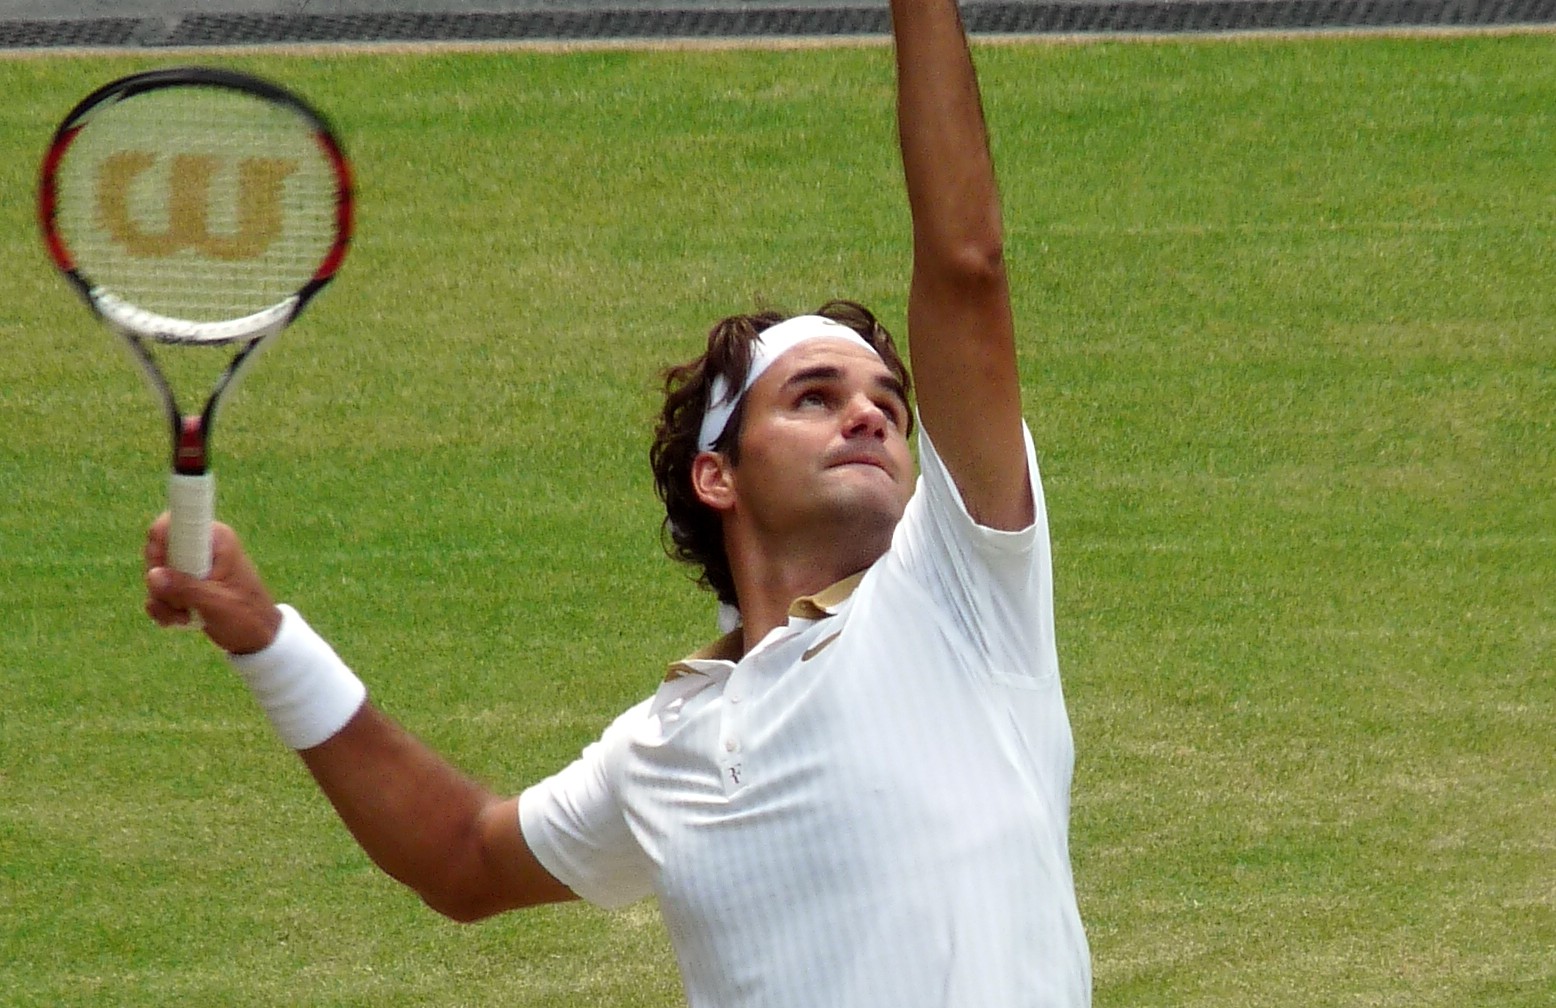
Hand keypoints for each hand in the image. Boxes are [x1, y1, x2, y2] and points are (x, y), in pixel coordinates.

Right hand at [144, 515, 281, 654]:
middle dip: (161, 582)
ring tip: (185, 617)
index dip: (160, 544)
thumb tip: (152, 575)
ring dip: (164, 601)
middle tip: (179, 602)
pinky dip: (164, 609)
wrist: (258, 638)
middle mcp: (201, 547)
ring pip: (155, 575)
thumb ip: (185, 589)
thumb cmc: (247, 616)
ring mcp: (190, 566)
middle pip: (157, 552)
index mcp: (216, 539)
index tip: (162, 569)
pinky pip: (158, 592)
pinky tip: (180, 621)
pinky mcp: (184, 584)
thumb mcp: (217, 603)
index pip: (176, 522)